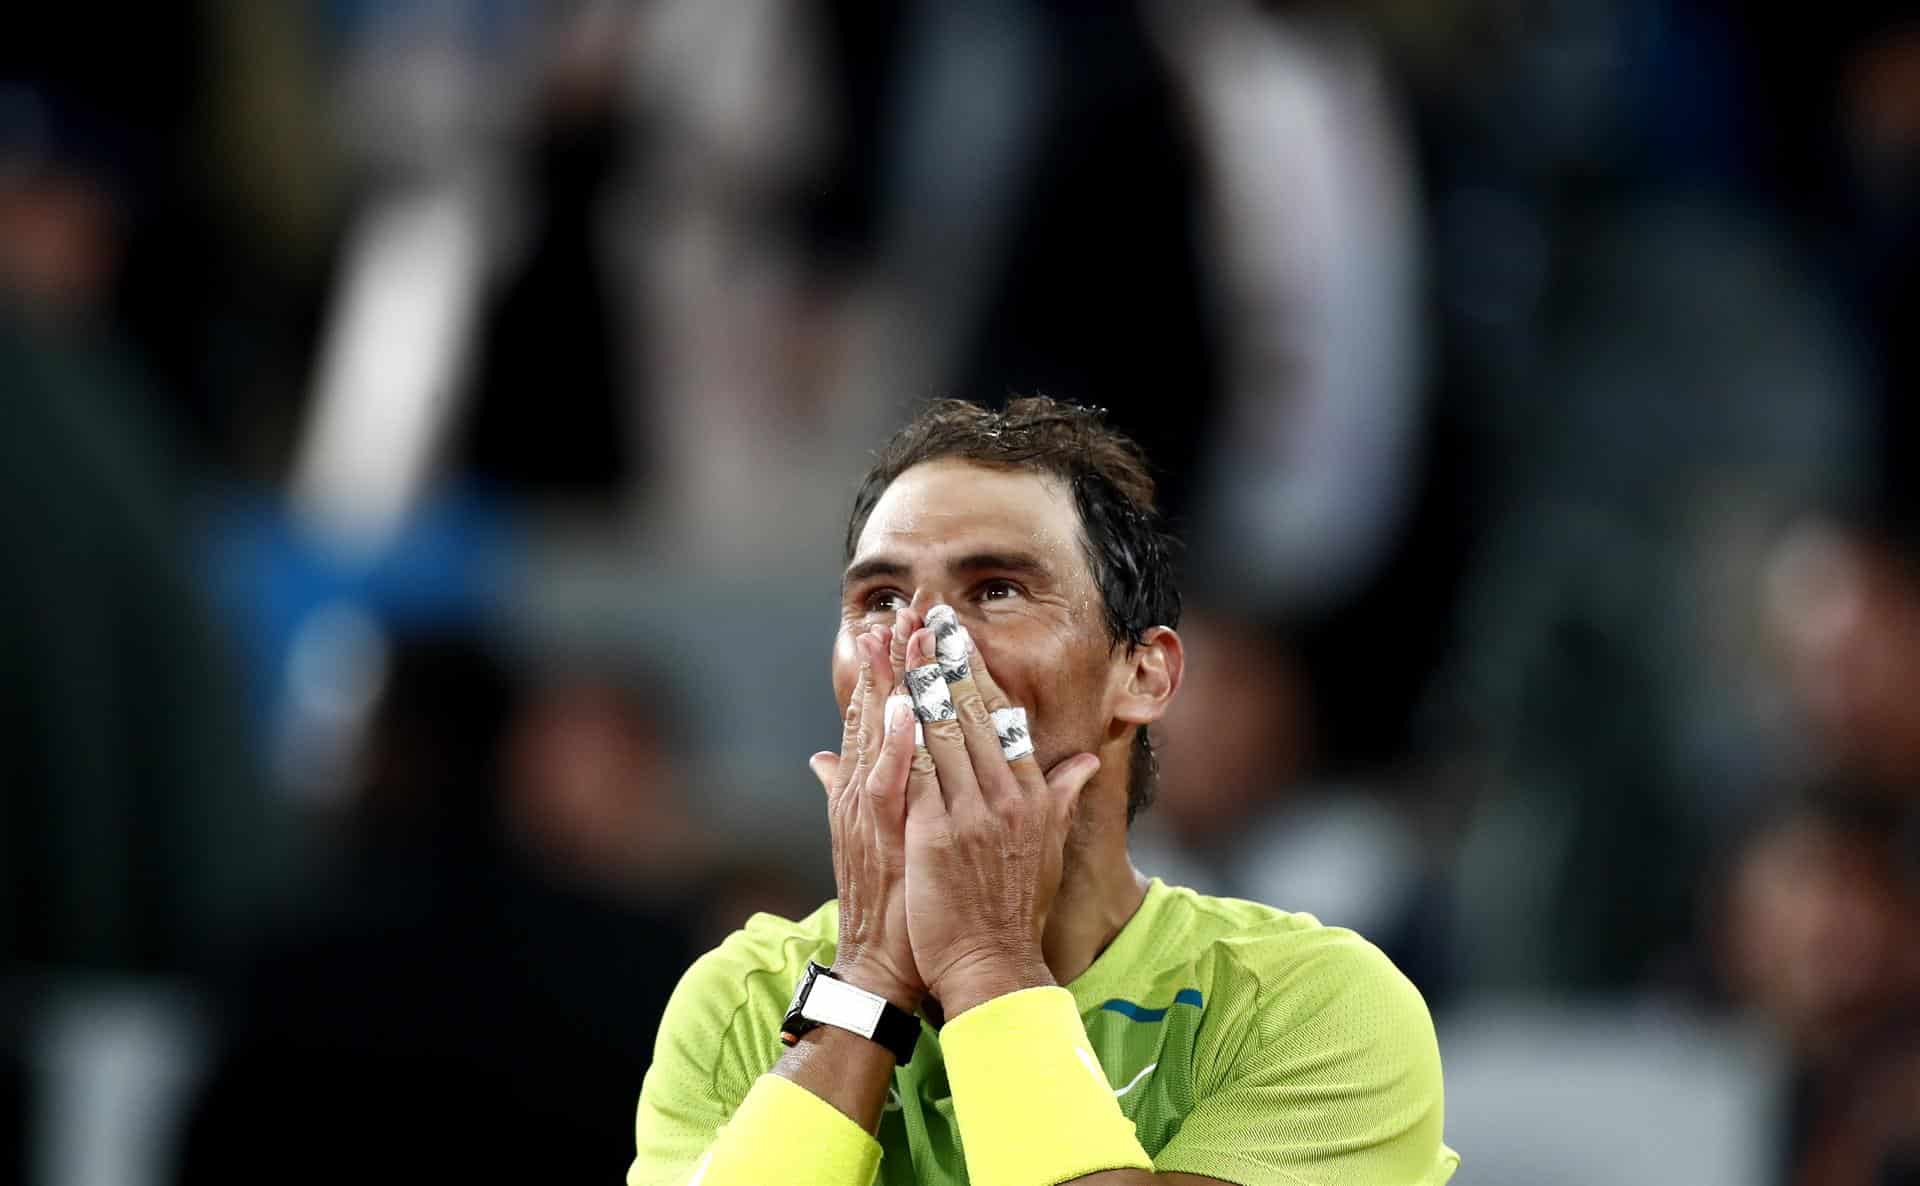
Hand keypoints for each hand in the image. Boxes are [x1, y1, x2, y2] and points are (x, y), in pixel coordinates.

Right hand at [808, 621, 924, 1009]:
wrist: (883, 962)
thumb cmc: (892, 902)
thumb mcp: (873, 835)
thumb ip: (847, 790)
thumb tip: (819, 756)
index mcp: (868, 787)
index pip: (877, 712)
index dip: (890, 664)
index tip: (905, 619)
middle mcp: (862, 791)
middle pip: (874, 709)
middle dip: (891, 655)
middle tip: (906, 603)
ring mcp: (869, 811)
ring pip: (876, 734)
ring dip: (888, 682)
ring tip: (900, 633)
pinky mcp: (881, 835)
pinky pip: (887, 782)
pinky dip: (893, 744)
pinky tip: (903, 709)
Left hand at [897, 620, 1102, 1015]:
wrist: (992, 964)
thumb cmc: (1014, 909)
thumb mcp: (1048, 847)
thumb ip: (1063, 796)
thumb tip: (1088, 763)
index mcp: (1034, 793)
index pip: (1004, 717)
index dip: (979, 671)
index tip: (961, 635)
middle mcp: (1009, 795)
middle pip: (973, 711)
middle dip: (948, 657)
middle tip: (929, 613)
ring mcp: (975, 812)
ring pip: (943, 730)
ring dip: (920, 678)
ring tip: (904, 638)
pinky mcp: (939, 833)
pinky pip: (918, 770)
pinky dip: (902, 731)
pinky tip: (888, 698)